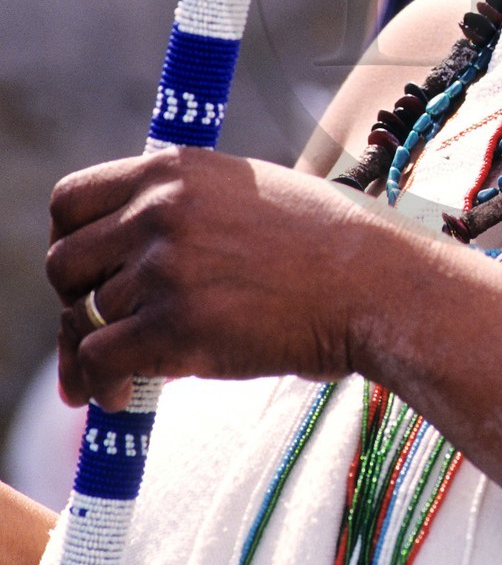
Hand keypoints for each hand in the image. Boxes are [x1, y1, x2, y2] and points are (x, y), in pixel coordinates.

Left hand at [47, 147, 367, 409]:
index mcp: (174, 169)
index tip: (89, 273)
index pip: (70, 200)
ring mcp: (166, 265)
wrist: (375, 284)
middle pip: (63, 263)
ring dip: (101, 348)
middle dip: (74, 301)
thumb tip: (127, 260)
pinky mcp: (176, 324)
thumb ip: (184, 209)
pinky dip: (100, 385)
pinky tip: (122, 395)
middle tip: (101, 327)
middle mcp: (161, 209)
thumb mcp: (247, 192)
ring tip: (130, 368)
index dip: (71, 242)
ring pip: (86, 317)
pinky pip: (100, 360)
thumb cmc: (326, 244)